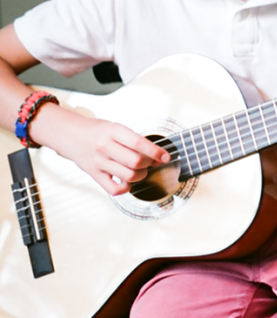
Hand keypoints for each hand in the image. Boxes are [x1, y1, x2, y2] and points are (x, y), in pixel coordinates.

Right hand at [30, 105, 170, 195]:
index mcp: (113, 132)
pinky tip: (127, 181)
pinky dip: (126, 188)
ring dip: (141, 175)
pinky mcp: (94, 175)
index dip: (156, 152)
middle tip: (151, 162)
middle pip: (135, 162)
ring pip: (129, 176)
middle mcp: (105, 147)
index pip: (139, 143)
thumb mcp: (115, 128)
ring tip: (140, 170)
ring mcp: (99, 162)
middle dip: (149, 164)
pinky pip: (114, 189)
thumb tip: (156, 154)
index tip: (166, 156)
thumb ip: (133, 140)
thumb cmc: (96, 131)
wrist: (69, 135)